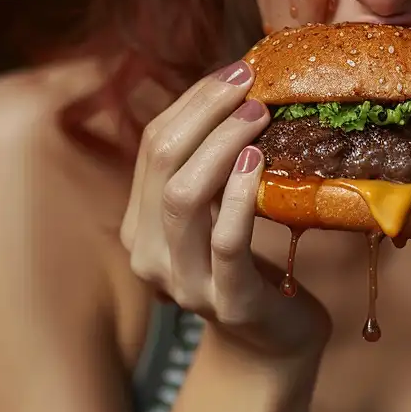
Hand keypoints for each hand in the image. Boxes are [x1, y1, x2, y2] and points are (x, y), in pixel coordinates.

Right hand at [120, 63, 329, 364]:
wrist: (271, 341)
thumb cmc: (249, 266)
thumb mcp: (217, 211)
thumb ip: (210, 167)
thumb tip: (238, 87)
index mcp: (139, 226)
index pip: (152, 148)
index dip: (192, 102)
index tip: (237, 70)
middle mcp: (148, 255)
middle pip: (162, 163)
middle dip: (206, 112)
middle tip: (251, 83)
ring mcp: (183, 283)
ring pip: (184, 197)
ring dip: (222, 144)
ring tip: (259, 114)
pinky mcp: (227, 302)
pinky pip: (226, 241)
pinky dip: (240, 196)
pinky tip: (257, 162)